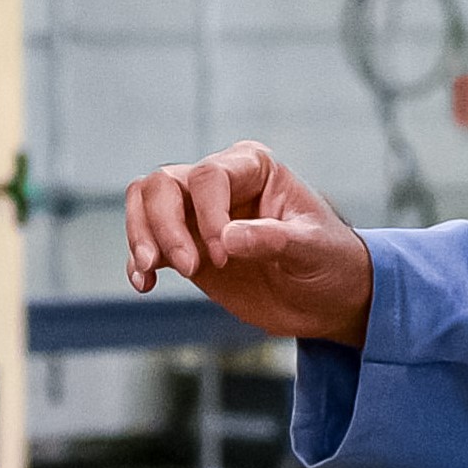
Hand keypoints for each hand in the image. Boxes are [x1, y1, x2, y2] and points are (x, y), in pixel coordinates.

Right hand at [122, 141, 373, 343]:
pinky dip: (137, 262)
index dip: (208, 215)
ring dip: (141, 237)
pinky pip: (147, 242)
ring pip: (145, 204)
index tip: (226, 256)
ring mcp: (198, 215)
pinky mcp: (186, 247)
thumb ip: (275, 240)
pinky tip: (144, 285)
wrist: (328, 299)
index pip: (209, 177)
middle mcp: (220, 184)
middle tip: (190, 268)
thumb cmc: (330, 262)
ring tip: (149, 272)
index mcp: (253, 168)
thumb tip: (228, 238)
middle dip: (164, 225)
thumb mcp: (313, 250)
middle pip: (164, 184)